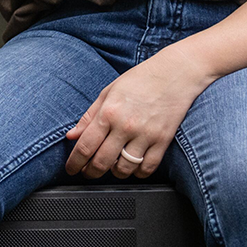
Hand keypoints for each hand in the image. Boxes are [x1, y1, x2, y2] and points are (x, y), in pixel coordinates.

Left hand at [65, 43, 213, 179]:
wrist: (175, 73)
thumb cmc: (140, 80)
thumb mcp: (107, 92)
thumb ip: (88, 116)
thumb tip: (71, 136)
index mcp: (108, 113)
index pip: (85, 146)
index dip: (74, 163)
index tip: (71, 169)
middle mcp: (125, 126)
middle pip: (102, 162)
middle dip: (90, 172)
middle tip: (87, 173)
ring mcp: (146, 135)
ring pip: (124, 169)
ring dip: (114, 173)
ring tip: (111, 168)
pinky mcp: (163, 140)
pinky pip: (147, 167)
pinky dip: (138, 173)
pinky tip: (133, 167)